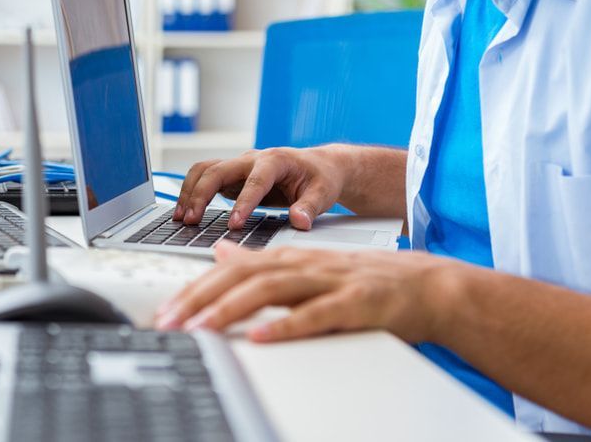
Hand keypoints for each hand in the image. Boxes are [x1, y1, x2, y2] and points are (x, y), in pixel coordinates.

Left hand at [155, 241, 456, 343]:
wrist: (427, 284)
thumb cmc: (365, 281)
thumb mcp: (306, 266)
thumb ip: (261, 261)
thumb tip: (220, 254)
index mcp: (289, 257)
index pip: (230, 269)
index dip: (194, 288)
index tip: (164, 311)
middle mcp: (304, 264)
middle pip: (242, 276)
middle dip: (200, 298)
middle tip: (169, 321)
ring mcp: (330, 281)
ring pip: (272, 289)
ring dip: (231, 308)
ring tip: (201, 327)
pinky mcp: (356, 302)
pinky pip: (317, 314)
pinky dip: (286, 325)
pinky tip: (260, 337)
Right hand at [173, 146, 348, 229]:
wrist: (319, 167)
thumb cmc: (321, 178)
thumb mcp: (323, 193)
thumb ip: (310, 207)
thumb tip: (299, 222)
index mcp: (275, 160)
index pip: (255, 181)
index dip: (243, 203)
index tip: (234, 225)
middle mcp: (252, 159)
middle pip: (218, 169)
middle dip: (202, 194)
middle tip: (191, 220)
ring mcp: (239, 166)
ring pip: (205, 170)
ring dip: (190, 192)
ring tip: (181, 218)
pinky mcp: (232, 176)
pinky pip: (205, 178)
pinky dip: (191, 192)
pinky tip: (185, 213)